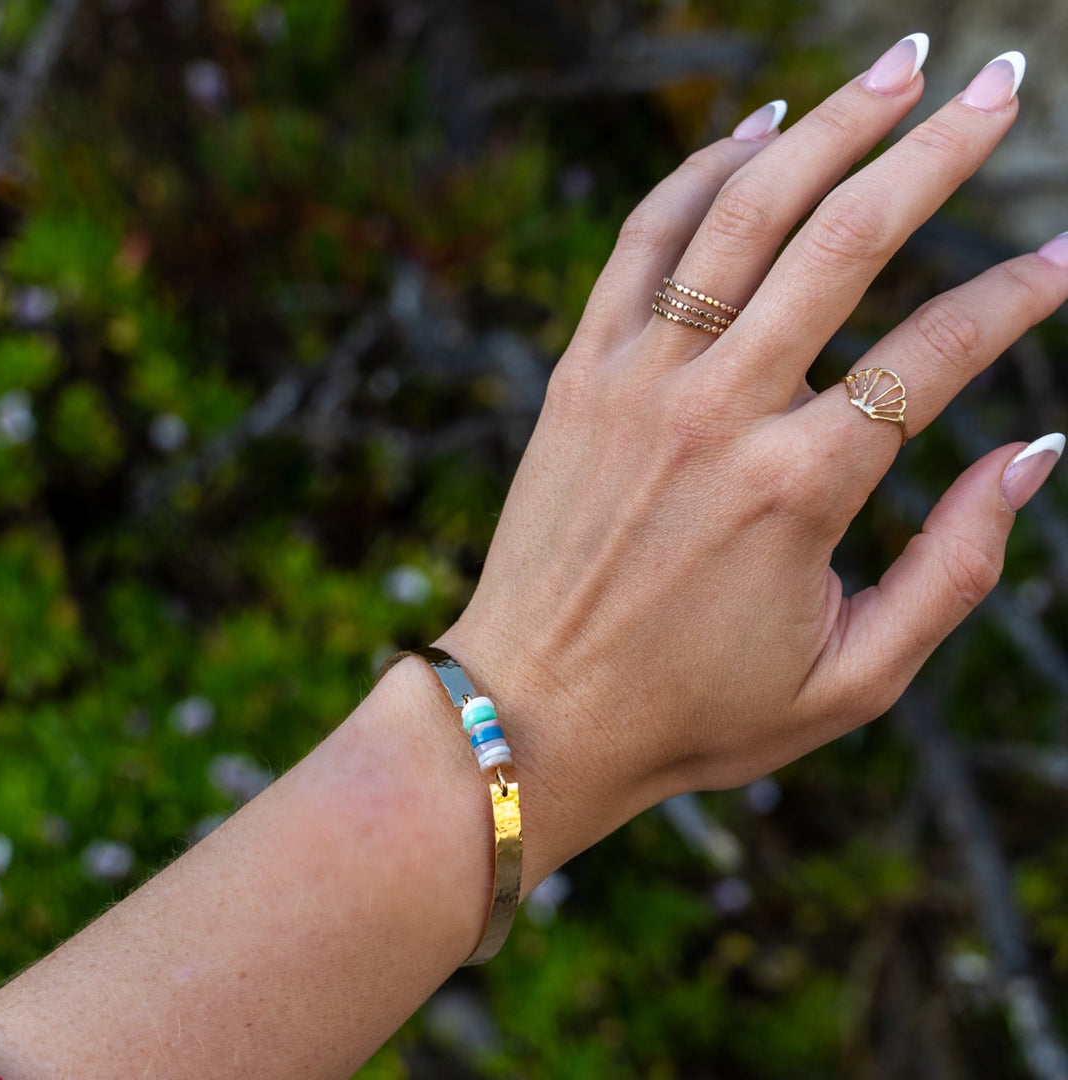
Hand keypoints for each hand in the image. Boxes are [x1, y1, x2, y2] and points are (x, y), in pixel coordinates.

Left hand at [437, 38, 1067, 863]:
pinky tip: (758, 130)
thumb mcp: (852, 680)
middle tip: (1004, 85)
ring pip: (744, 214)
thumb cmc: (694, 710)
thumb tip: (1036, 451)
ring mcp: (638, 382)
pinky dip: (700, 172)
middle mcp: (718, 413)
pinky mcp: (578, 375)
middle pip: (848, 240)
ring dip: (830, 128)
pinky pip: (643, 243)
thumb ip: (957, 570)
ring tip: (900, 67)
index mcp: (798, 489)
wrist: (534, 711)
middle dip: (940, 151)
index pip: (937, 352)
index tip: (1067, 253)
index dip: (1019, 292)